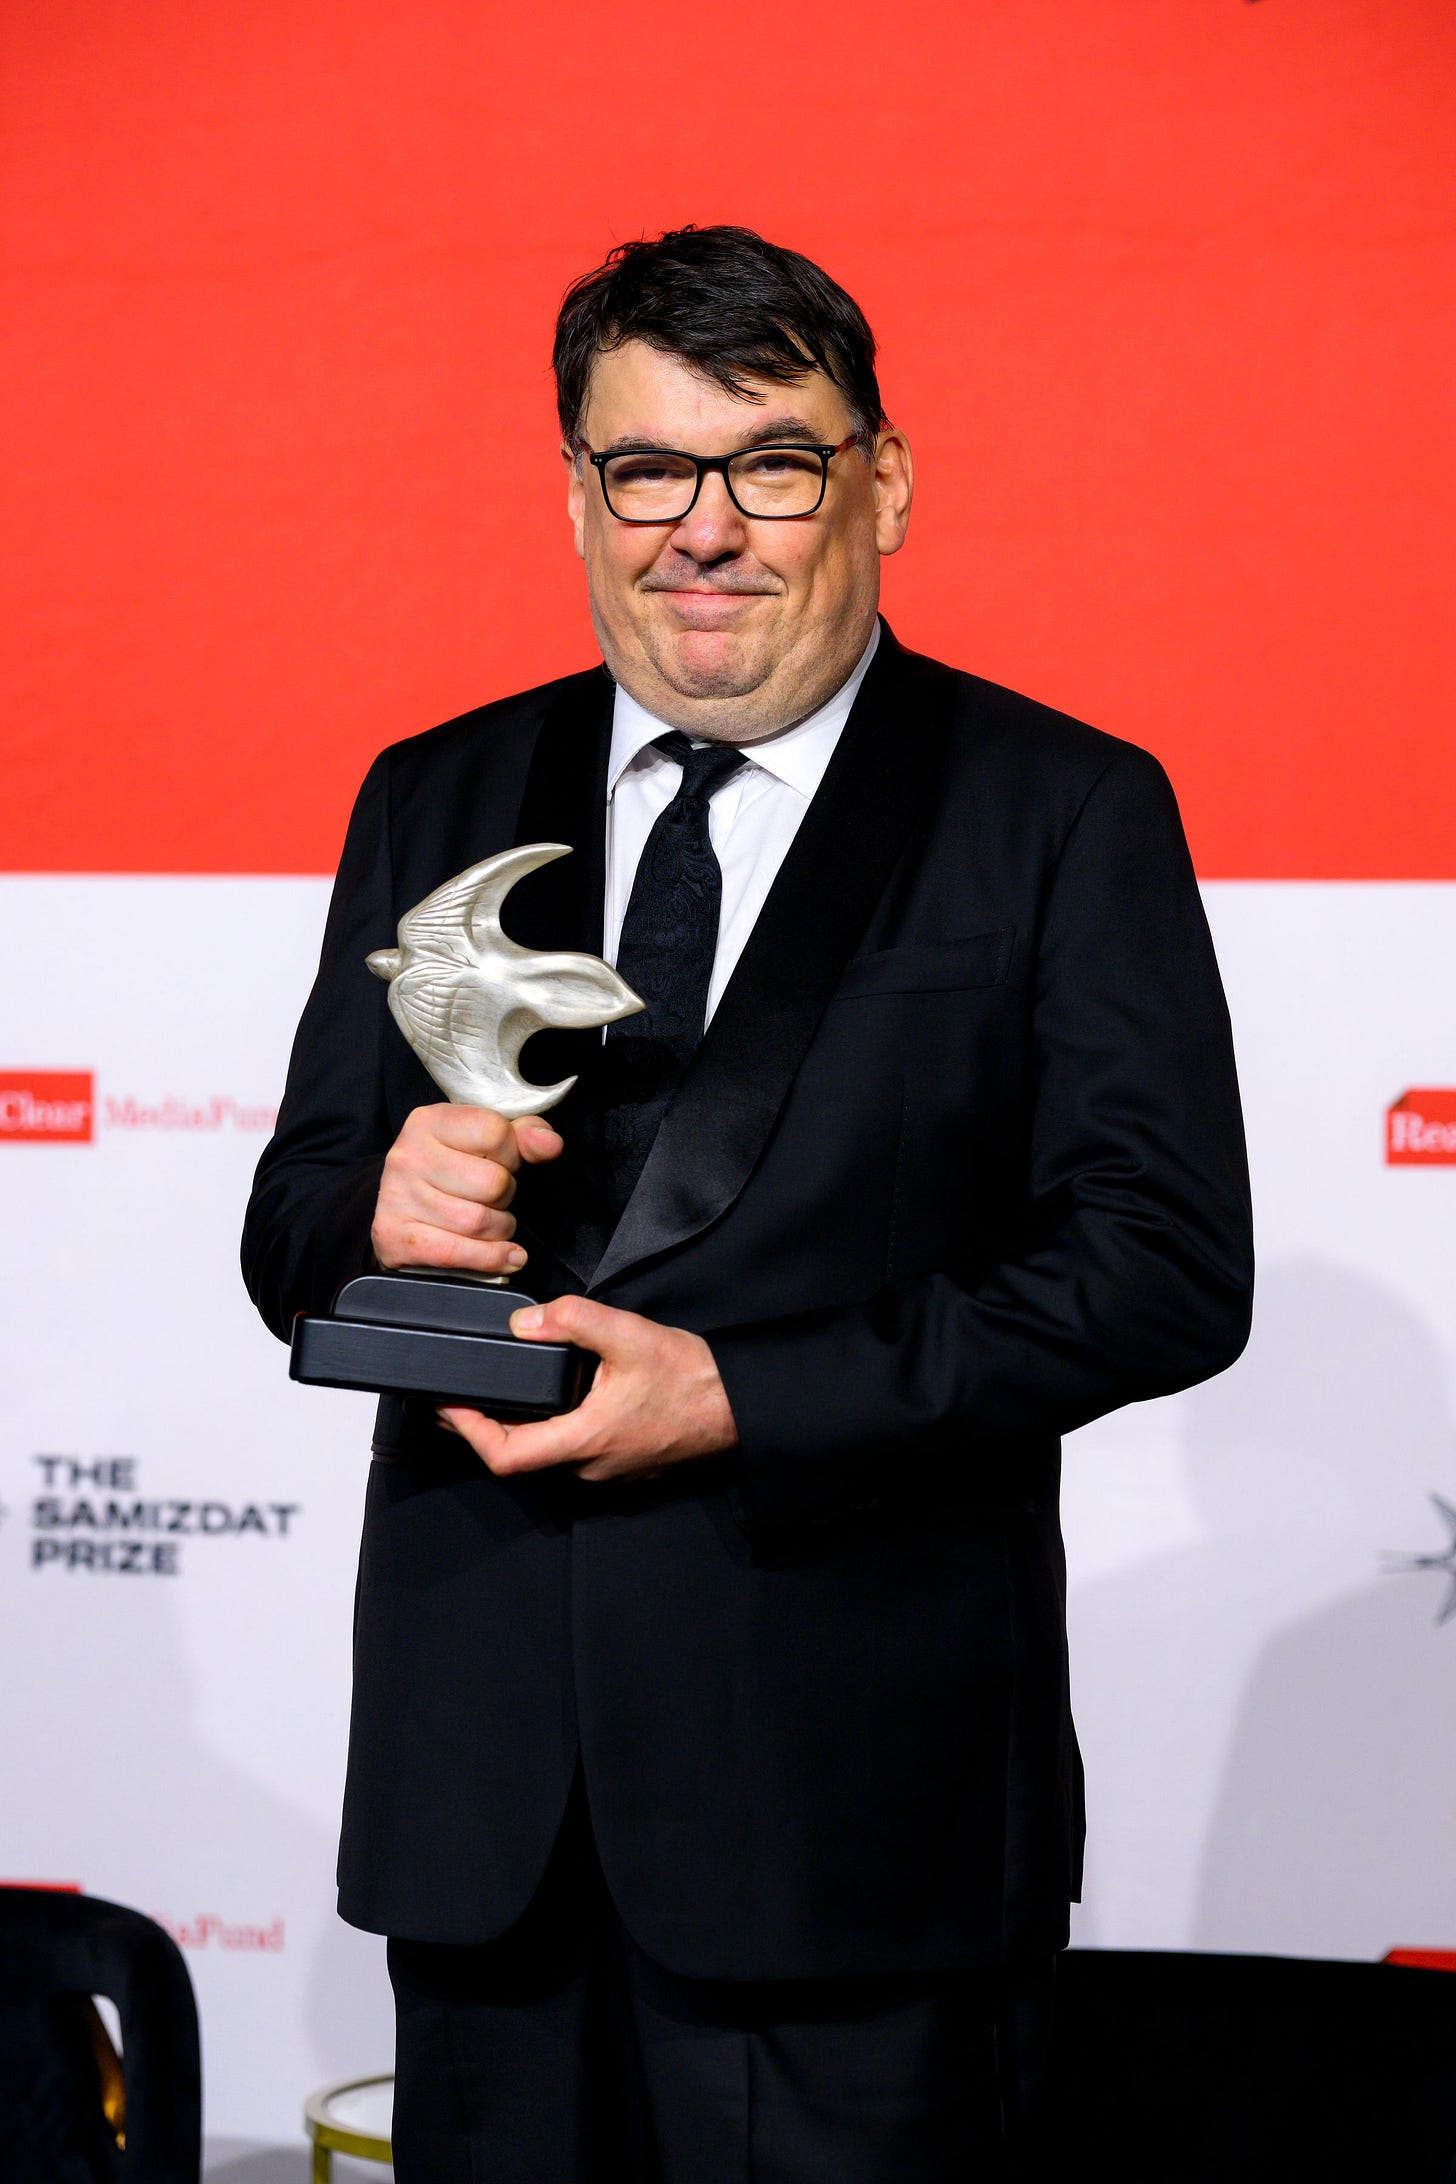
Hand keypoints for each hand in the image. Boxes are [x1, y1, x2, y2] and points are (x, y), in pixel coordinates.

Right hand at [371, 1104, 562, 1278]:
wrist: (399, 1207)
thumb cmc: (451, 1169)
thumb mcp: (484, 1142)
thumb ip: (524, 1137)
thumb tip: (550, 1143)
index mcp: (430, 1121)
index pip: (495, 1132)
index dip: (513, 1154)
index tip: (504, 1164)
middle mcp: (409, 1155)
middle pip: (491, 1182)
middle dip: (507, 1196)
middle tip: (496, 1198)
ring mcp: (398, 1196)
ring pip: (478, 1221)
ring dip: (501, 1229)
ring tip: (497, 1224)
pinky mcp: (394, 1236)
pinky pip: (456, 1253)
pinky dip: (491, 1258)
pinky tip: (507, 1255)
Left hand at [437, 1295, 738, 1483]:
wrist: (736, 1404)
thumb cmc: (691, 1378)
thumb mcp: (628, 1335)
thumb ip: (573, 1321)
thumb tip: (524, 1321)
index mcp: (585, 1440)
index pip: (505, 1456)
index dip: (468, 1432)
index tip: (447, 1405)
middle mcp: (589, 1466)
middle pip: (517, 1457)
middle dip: (482, 1427)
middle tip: (458, 1394)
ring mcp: (605, 1468)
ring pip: (544, 1454)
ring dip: (515, 1427)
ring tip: (494, 1391)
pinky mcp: (618, 1461)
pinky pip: (569, 1450)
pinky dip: (545, 1427)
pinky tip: (546, 1397)